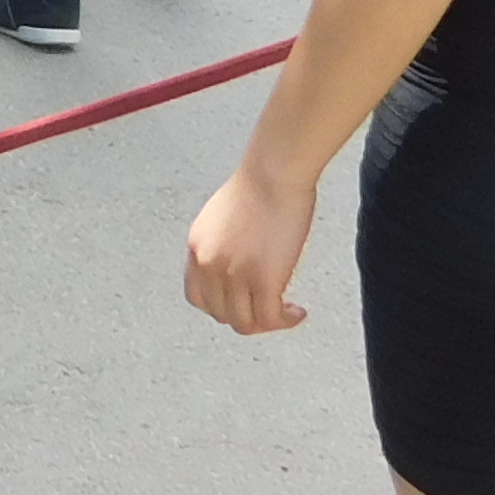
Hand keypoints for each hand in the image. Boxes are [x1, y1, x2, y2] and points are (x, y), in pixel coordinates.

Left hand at [184, 162, 316, 335]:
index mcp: (198, 248)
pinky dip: (285, 321)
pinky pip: (269, 319)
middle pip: (221, 314)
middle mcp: (209, 264)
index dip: (221, 307)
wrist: (275, 172)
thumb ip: (222, 244)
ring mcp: (233, 274)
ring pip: (244, 323)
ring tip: (286, 312)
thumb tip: (238, 263)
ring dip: (268, 323)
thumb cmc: (260, 182)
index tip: (243, 304)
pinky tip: (297, 313)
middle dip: (247, 316)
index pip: (197, 298)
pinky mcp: (262, 280)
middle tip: (270, 309)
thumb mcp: (222, 217)